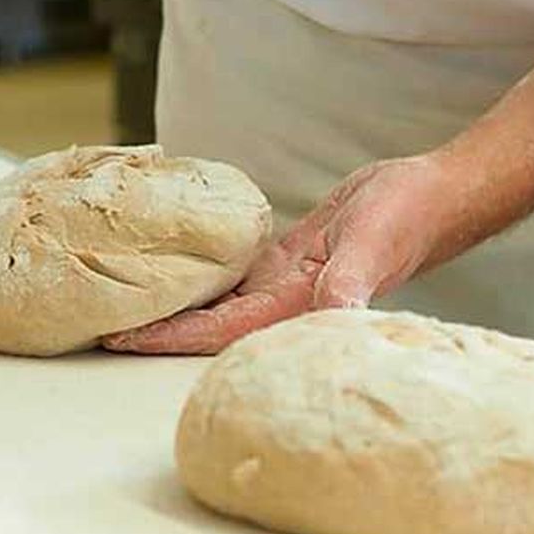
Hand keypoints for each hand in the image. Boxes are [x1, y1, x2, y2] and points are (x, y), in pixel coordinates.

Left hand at [104, 153, 473, 354]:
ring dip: (173, 303)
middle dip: (154, 328)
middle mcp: (283, 302)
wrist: (436, 193)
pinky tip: (170, 267)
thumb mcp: (372, 243)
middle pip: (204, 324)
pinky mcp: (288, 258)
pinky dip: (200, 272)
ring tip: (122, 300)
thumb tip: (333, 314)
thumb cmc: (409, 216)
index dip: (167, 338)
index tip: (119, 340)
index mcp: (296, 307)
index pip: (216, 332)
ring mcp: (284, 281)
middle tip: (97, 324)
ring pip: (214, 300)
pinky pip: (232, 271)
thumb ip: (350, 283)